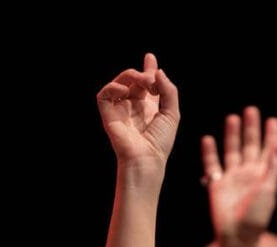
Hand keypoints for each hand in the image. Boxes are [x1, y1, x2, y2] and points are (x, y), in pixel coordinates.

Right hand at [96, 53, 179, 173]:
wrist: (146, 158)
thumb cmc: (160, 142)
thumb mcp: (172, 113)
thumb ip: (168, 90)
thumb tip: (157, 70)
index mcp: (149, 107)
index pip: (147, 84)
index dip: (148, 69)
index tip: (150, 57)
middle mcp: (134, 106)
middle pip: (134, 79)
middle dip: (144, 74)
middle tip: (152, 80)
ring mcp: (120, 109)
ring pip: (120, 82)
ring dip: (132, 76)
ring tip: (145, 83)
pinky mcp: (108, 114)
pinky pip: (104, 94)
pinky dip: (113, 87)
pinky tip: (125, 91)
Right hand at [200, 106, 276, 246]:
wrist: (237, 237)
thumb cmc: (255, 219)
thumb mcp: (268, 194)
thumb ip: (272, 171)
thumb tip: (276, 149)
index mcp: (263, 176)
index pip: (269, 151)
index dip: (272, 136)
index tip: (273, 120)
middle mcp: (248, 174)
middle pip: (250, 146)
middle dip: (251, 129)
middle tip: (251, 110)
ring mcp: (232, 178)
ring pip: (232, 151)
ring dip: (233, 136)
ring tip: (232, 118)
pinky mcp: (217, 184)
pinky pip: (212, 164)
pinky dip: (210, 152)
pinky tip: (208, 139)